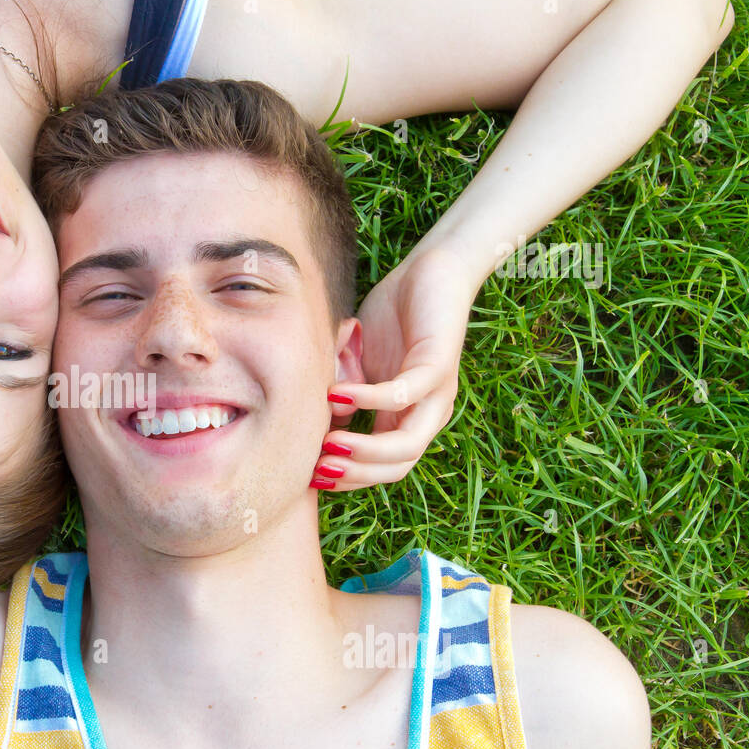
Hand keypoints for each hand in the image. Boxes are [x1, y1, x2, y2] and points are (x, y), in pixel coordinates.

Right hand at [314, 247, 475, 490]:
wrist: (432, 269)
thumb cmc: (393, 316)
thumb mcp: (356, 364)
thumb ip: (341, 393)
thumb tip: (320, 421)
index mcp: (406, 419)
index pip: (381, 468)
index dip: (348, 479)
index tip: (309, 476)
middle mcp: (426, 414)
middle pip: (397, 467)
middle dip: (355, 475)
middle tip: (317, 471)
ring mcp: (437, 392)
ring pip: (407, 444)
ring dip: (365, 451)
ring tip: (328, 444)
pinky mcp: (439, 363)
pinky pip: (404, 394)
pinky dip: (369, 399)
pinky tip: (339, 394)